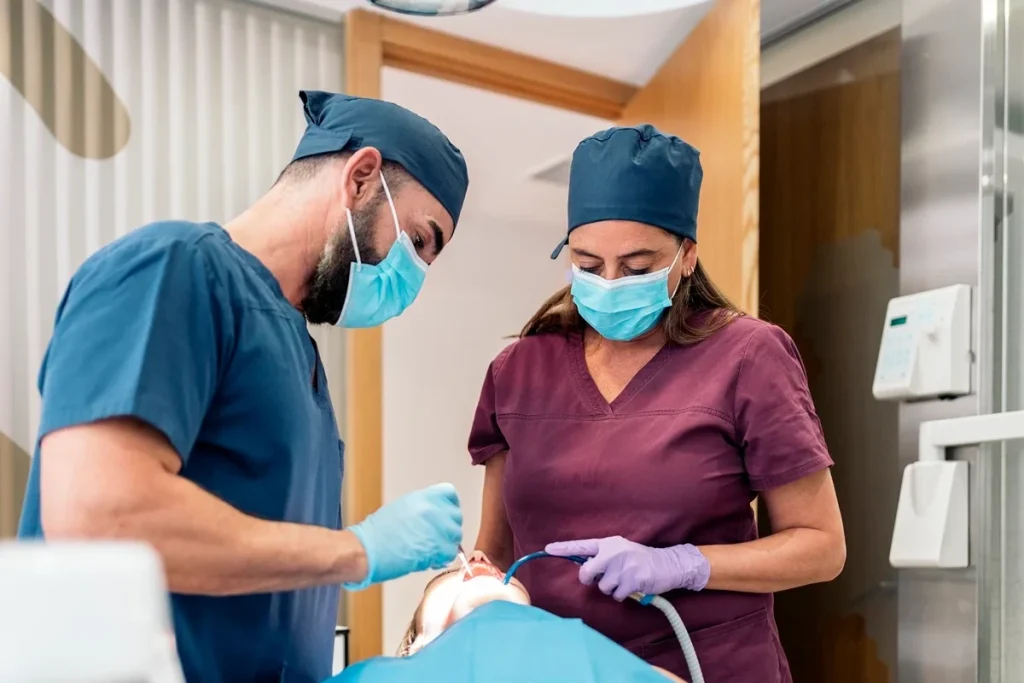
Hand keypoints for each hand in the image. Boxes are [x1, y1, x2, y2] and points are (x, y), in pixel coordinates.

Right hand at [345, 483, 462, 589]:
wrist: (367, 550)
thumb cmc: (377, 533)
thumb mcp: (403, 508)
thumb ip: (423, 508)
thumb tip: (435, 517)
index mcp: (424, 497)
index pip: (450, 494)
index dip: (448, 507)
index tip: (444, 516)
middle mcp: (433, 510)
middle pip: (456, 517)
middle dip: (447, 529)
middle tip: (434, 537)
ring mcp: (437, 528)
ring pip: (455, 537)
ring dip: (445, 545)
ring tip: (427, 549)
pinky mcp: (438, 548)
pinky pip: (450, 554)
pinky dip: (441, 559)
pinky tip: (427, 559)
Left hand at [545, 536, 709, 600]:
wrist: (668, 564)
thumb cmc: (639, 559)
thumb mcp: (620, 551)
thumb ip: (602, 558)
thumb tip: (583, 569)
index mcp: (609, 544)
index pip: (582, 546)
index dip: (564, 548)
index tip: (547, 548)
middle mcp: (614, 552)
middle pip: (586, 572)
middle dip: (591, 580)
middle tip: (604, 577)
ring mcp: (623, 566)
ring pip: (602, 587)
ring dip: (612, 588)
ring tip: (625, 580)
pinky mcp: (633, 579)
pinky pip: (616, 595)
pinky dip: (622, 595)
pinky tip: (633, 586)